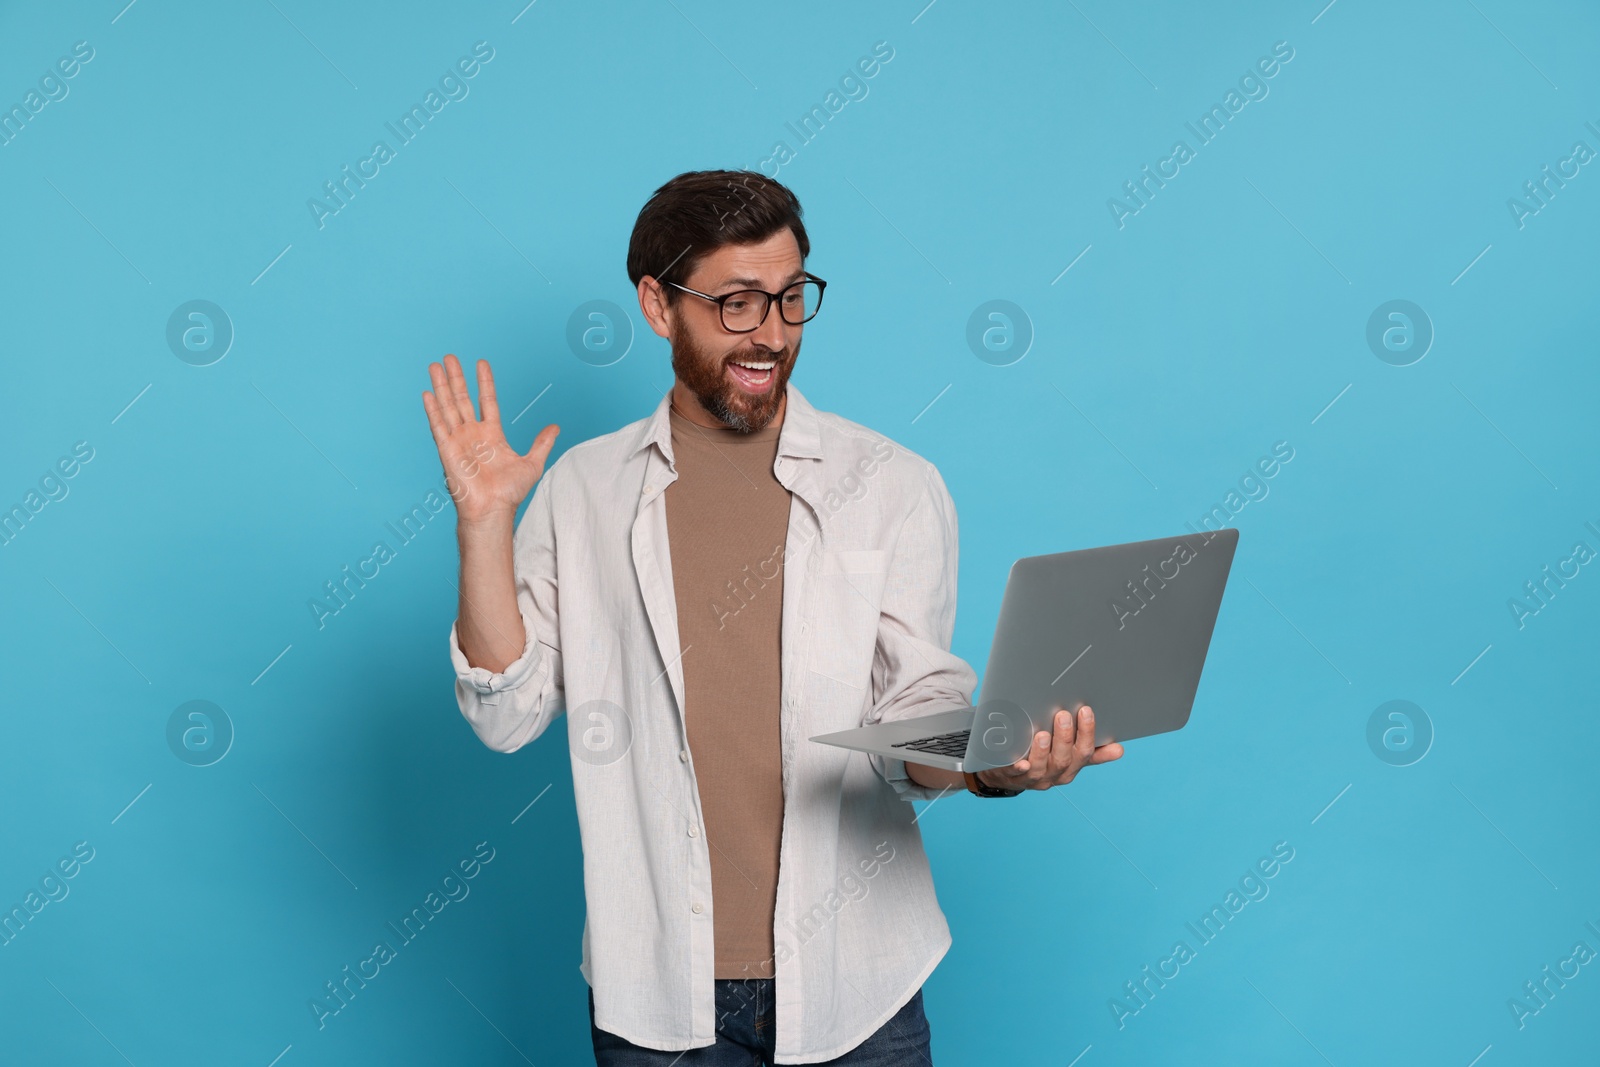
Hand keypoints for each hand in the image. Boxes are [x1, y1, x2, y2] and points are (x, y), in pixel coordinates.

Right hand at [422, 354, 558, 524]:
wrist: (493, 510)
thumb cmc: (509, 493)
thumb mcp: (532, 463)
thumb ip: (542, 443)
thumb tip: (556, 427)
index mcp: (492, 435)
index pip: (487, 401)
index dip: (484, 382)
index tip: (481, 363)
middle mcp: (473, 435)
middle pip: (463, 399)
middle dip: (456, 378)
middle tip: (450, 357)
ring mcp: (458, 441)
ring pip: (448, 407)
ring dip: (441, 386)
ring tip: (436, 365)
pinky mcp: (447, 450)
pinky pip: (438, 426)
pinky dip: (433, 410)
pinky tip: (427, 393)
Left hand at [975, 706, 1122, 791]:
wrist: (1007, 775)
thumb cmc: (1043, 758)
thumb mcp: (1069, 756)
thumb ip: (1091, 752)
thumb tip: (1119, 749)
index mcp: (1071, 767)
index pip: (1084, 752)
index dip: (1087, 733)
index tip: (1085, 710)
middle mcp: (1053, 775)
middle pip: (1063, 760)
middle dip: (1065, 738)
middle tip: (1063, 715)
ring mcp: (1032, 778)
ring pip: (1040, 768)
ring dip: (1042, 752)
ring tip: (1042, 734)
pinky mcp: (1010, 776)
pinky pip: (1014, 774)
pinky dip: (1017, 768)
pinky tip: (1020, 762)